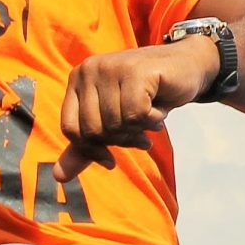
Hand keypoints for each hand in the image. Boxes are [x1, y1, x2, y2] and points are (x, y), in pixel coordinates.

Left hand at [57, 41, 221, 177]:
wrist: (185, 67)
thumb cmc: (147, 94)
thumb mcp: (113, 120)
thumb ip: (87, 145)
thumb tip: (59, 177)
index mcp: (78, 79)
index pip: (70, 128)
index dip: (91, 151)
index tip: (110, 160)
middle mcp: (90, 69)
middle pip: (93, 129)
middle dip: (120, 140)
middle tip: (139, 135)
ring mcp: (112, 67)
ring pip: (115, 122)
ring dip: (138, 131)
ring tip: (150, 121)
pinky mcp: (135, 71)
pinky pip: (135, 114)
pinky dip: (151, 121)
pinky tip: (158, 113)